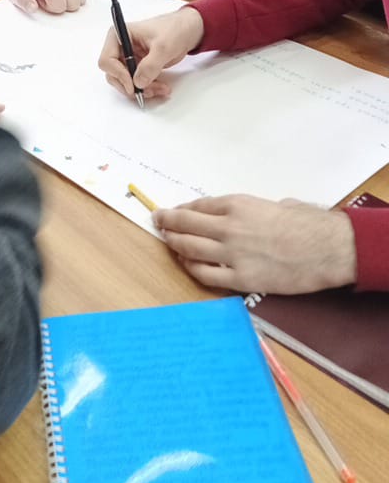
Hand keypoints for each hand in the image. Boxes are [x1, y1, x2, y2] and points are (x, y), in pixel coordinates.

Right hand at [98, 7, 203, 99]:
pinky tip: (161, 88)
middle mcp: (120, 47)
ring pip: (125, 82)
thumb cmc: (174, 30)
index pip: (107, 60)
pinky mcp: (137, 67)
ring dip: (141, 89)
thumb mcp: (163, 47)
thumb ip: (150, 65)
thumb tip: (138, 82)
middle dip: (131, 85)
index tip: (132, 85)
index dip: (118, 74)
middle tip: (148, 91)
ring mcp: (128, 58)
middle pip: (114, 74)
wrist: (187, 31)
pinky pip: (136, 83)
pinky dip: (147, 88)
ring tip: (160, 89)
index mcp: (119, 35)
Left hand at [153, 195, 357, 293]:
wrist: (324, 248)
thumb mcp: (274, 204)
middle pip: (186, 224)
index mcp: (237, 205)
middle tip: (158, 222)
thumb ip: (250, 210)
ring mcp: (231, 254)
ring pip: (189, 248)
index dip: (181, 209)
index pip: (198, 206)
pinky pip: (205, 274)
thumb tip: (240, 216)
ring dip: (174, 244)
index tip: (173, 211)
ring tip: (168, 242)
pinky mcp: (240, 278)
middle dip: (168, 223)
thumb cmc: (306, 223)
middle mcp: (228, 227)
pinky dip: (191, 268)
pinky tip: (187, 264)